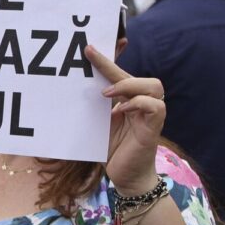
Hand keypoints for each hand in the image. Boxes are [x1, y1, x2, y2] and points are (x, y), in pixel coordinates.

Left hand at [93, 44, 163, 192]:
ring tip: (106, 94)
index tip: (90, 47)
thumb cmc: (112, 150)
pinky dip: (137, 104)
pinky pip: (154, 106)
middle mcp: (141, 104)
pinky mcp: (154, 126)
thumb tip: (70, 93)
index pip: (122, 75)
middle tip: (91, 58)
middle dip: (113, 66)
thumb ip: (93, 109)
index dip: (111, 58)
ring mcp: (150, 114)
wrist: (126, 176)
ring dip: (128, 85)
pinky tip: (120, 111)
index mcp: (127, 101)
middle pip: (138, 76)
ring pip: (152, 85)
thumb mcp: (97, 126)